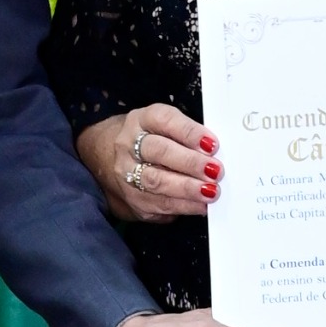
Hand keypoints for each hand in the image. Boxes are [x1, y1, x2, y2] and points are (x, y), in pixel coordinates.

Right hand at [79, 104, 218, 223]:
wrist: (109, 158)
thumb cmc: (150, 140)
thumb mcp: (165, 126)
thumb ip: (189, 135)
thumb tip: (216, 153)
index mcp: (142, 120)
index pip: (164, 120)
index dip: (189, 132)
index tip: (212, 144)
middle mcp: (129, 144)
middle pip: (159, 151)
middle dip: (190, 163)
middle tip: (215, 171)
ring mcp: (127, 173)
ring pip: (156, 181)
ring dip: (187, 188)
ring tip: (210, 191)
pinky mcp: (132, 198)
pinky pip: (158, 204)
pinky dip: (183, 206)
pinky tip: (200, 206)